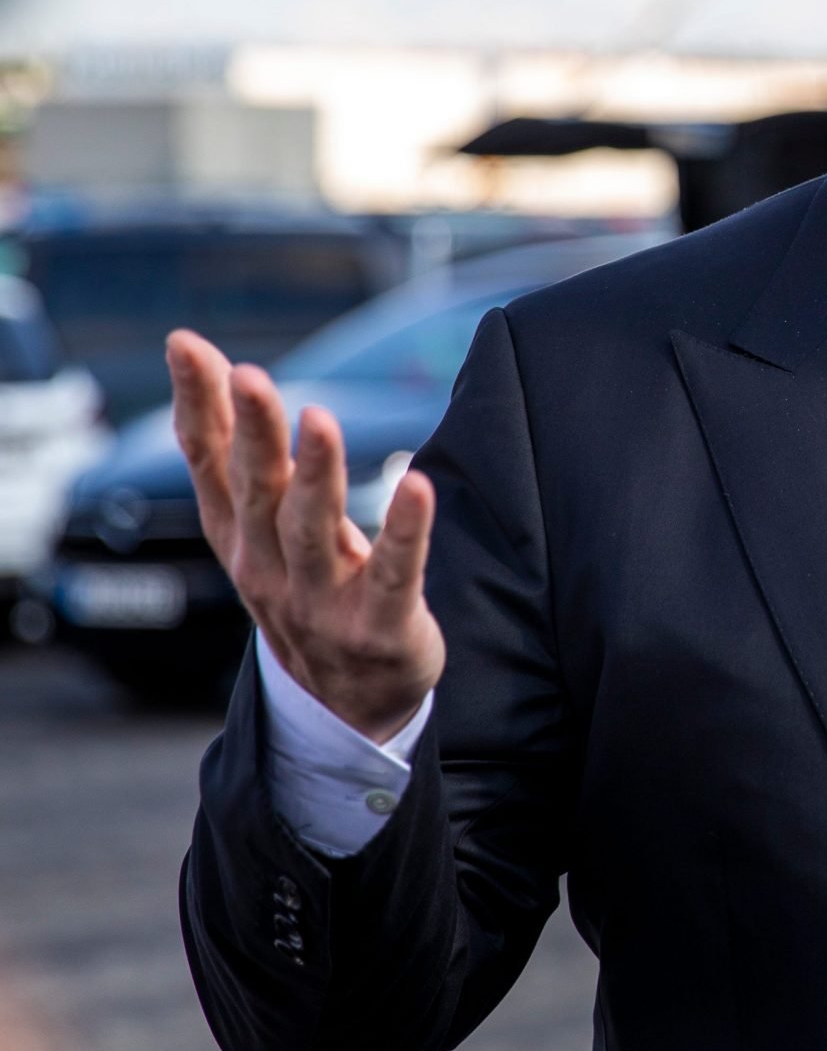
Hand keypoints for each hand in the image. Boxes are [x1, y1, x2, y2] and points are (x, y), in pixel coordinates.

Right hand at [167, 329, 444, 742]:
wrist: (349, 705)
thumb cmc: (306, 593)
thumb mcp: (263, 531)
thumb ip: (245, 459)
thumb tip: (221, 370)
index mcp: (240, 537)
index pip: (210, 463)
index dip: (197, 404)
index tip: (186, 346)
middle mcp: (269, 566)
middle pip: (257, 490)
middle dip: (249, 432)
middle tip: (248, 375)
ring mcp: (321, 600)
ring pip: (313, 529)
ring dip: (316, 473)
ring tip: (318, 418)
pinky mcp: (379, 625)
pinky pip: (394, 572)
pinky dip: (404, 530)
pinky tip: (416, 485)